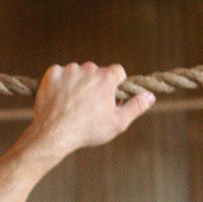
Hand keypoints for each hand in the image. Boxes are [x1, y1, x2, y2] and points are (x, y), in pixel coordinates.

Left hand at [29, 62, 154, 163]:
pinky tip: (59, 100)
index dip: (115, 85)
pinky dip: (60, 85)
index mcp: (106, 77)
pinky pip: (59, 75)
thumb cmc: (88, 130)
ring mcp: (69, 70)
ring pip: (77, 73)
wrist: (54, 133)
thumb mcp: (118, 123)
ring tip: (72, 106)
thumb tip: (150, 96)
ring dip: (77, 84)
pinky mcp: (52, 73)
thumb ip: (136, 107)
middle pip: (96, 73)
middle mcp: (89, 68)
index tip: (109, 98)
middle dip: (95, 85)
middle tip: (89, 107)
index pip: (118, 72)